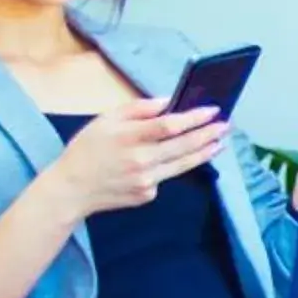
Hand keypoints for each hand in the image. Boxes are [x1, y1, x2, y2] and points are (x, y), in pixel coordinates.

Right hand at [37, 95, 226, 219]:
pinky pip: (166, 177)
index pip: (170, 125)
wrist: (72, 189)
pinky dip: (174, 166)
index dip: (194, 118)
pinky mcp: (147, 195)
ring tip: (218, 143)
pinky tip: (179, 159)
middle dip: (208, 134)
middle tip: (225, 126)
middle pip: (183, 146)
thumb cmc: (86, 150)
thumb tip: (167, 102)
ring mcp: (145, 181)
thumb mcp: (105, 119)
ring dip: (204, 152)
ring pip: (183, 165)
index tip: (212, 111)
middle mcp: (140, 160)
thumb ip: (138, 109)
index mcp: (128, 137)